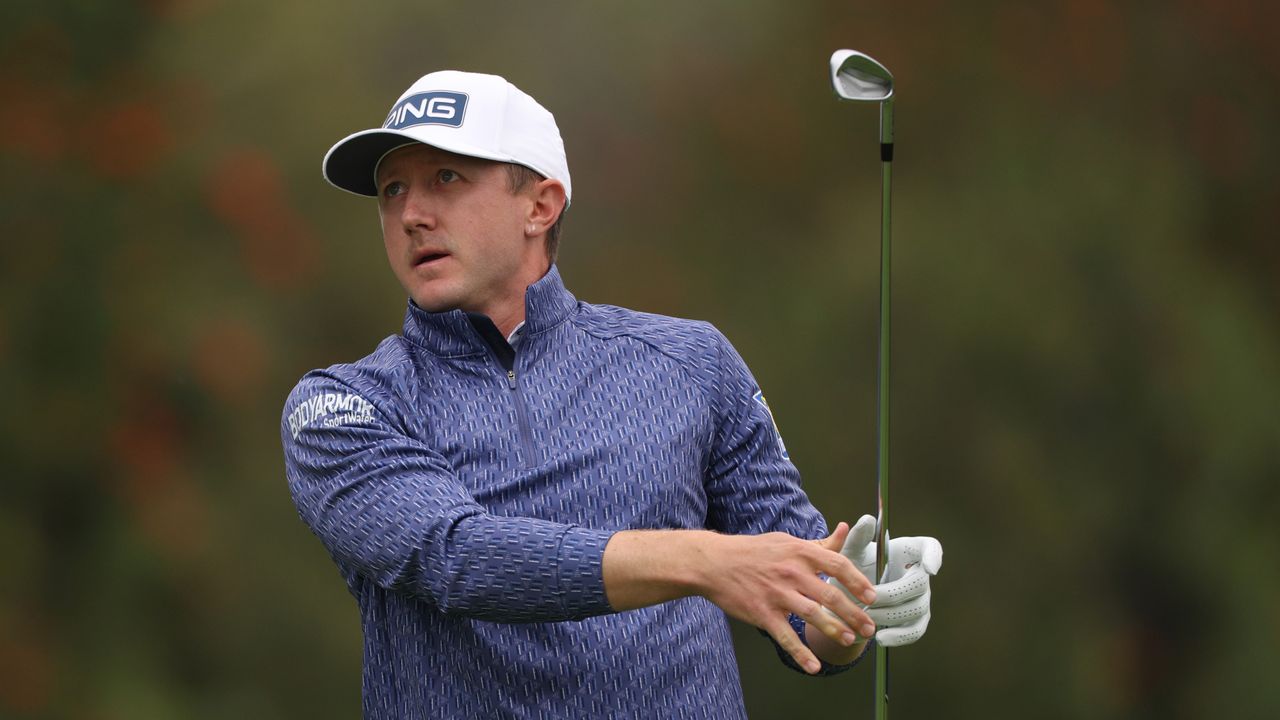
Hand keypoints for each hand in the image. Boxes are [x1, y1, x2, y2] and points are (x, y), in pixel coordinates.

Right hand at [695, 526, 878, 673]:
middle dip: (853, 613)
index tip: (871, 597)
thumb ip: (818, 543)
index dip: (858, 581)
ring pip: (812, 614)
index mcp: (799, 552)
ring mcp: (776, 594)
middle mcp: (791, 572)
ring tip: (848, 640)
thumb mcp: (786, 541)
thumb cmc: (753, 552)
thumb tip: (844, 530)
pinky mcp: (762, 613)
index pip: (837, 564)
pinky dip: (800, 653)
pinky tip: (813, 666)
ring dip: (833, 629)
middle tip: (868, 627)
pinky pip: (785, 636)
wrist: (714, 563)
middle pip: (830, 593)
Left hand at [829, 514, 942, 646]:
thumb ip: (858, 537)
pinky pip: (914, 631)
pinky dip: (898, 636)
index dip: (934, 556)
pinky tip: (879, 638)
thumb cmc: (853, 566)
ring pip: (915, 609)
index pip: (931, 548)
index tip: (929, 567)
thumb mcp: (851, 551)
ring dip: (889, 614)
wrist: (848, 595)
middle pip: (919, 584)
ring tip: (864, 617)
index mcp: (909, 551)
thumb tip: (867, 520)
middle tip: (869, 601)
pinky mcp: (916, 621)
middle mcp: (921, 575)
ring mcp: (921, 599)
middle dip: (893, 593)